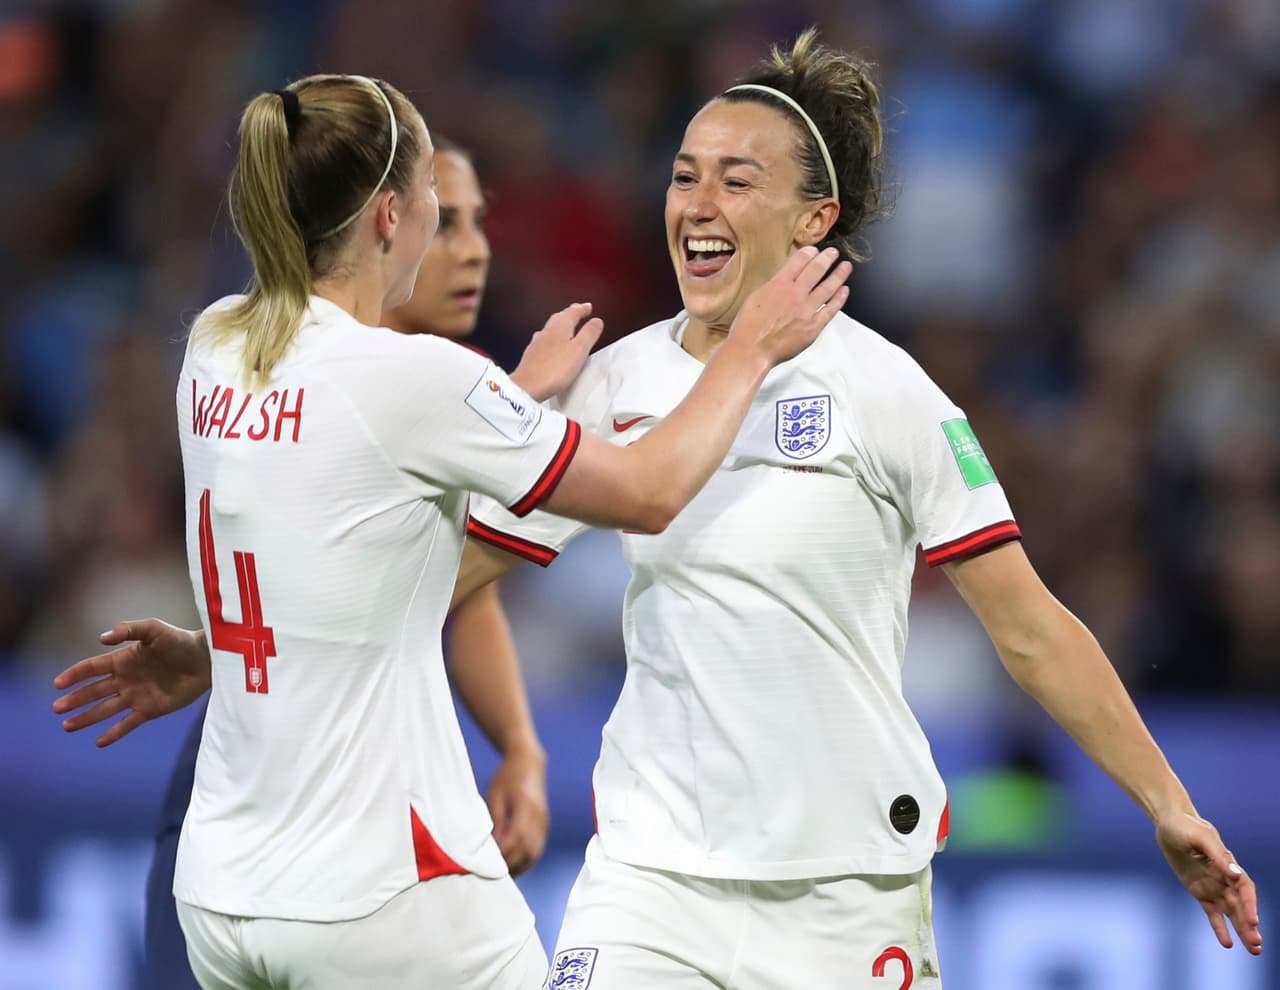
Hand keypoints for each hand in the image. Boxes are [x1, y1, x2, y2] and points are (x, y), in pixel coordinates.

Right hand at [52, 619, 211, 747]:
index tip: (57, 684)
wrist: (206, 660)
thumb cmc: (181, 641)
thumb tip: (101, 638)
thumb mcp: (154, 629)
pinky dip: (114, 733)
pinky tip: (99, 741)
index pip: (92, 668)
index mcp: (123, 660)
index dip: (74, 675)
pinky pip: (128, 723)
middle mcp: (126, 679)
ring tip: (67, 726)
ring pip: (105, 709)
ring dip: (86, 718)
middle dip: (75, 700)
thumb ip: (128, 630)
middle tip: (57, 709)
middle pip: (94, 691)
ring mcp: (137, 696)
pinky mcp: (151, 709)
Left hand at [487, 742, 549, 875]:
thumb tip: (494, 846)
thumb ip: (496, 821)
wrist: (528, 762)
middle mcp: (539, 817)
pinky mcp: (545, 825)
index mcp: (526, 807)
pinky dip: (527, 860)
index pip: (516, 838)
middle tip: (492, 873)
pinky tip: (515, 865)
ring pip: (535, 853)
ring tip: (503, 873)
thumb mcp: (495, 796)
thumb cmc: (508, 777)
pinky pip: (538, 848)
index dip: (503, 853)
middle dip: (511, 864)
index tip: (488, 862)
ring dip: (520, 865)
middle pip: (527, 849)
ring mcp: (545, 822)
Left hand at [510, 302, 604, 400]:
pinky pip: (545, 341)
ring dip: (562, 326)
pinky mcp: (532, 356)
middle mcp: (546, 331)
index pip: (572, 312)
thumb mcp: (579, 350)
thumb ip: (589, 334)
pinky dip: (553, 339)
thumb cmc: (554, 368)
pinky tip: (553, 346)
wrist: (528, 386)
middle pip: (560, 318)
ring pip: (551, 328)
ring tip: (569, 327)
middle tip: (579, 312)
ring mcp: (537, 343)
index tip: (588, 307)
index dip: (582, 309)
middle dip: (571, 314)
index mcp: (560, 326)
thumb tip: (597, 321)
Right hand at [728, 246, 850, 366]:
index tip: (814, 250)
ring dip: (839, 274)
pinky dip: (839, 298)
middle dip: (828, 257)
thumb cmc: (748, 327)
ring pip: (828, 286)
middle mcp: (795, 294)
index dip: (809, 252)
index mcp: (779, 284)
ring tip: (846, 267)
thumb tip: (784, 280)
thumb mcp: (756, 297)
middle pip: (817, 268)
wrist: (752, 349)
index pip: (799, 260)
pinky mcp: (814, 326)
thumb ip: (773, 286)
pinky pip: (831, 309)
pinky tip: (844, 291)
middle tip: (833, 253)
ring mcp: (806, 310)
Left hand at [1156, 811, 1261, 954]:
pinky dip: (1219, 928)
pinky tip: (1227, 943)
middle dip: (1249, 925)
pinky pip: (1212, 913)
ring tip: (1254, 950)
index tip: (1252, 921)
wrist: (1169, 823)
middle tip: (1257, 945)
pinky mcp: (1200, 892)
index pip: (1245, 888)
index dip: (1250, 905)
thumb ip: (1218, 856)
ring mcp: (1214, 886)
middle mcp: (1225, 878)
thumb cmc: (1187, 826)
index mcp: (1229, 864)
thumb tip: (1236, 875)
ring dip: (1241, 930)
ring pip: (1231, 913)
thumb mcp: (1201, 837)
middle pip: (1241, 905)